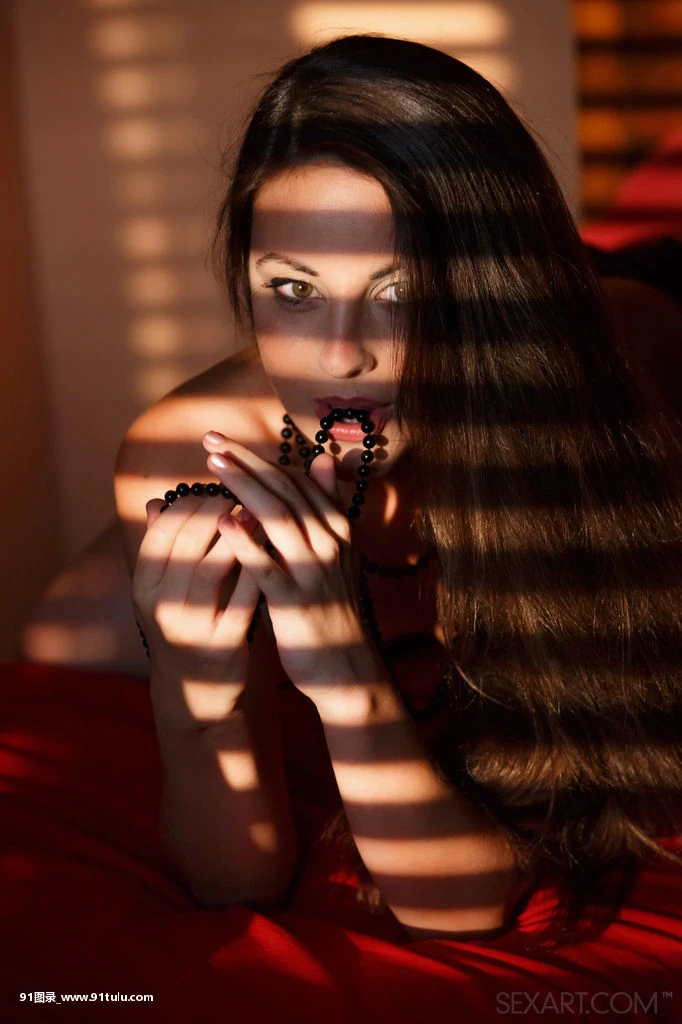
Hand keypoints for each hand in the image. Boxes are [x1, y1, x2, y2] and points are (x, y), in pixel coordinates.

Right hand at [132, 490, 262, 731]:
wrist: (198, 689)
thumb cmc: (186, 624)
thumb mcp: (165, 591)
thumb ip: (162, 549)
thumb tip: (155, 501)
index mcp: (144, 586)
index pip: (163, 529)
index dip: (191, 502)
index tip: (218, 487)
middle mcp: (161, 606)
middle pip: (187, 542)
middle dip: (217, 510)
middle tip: (243, 494)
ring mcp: (192, 626)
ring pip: (215, 566)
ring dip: (240, 533)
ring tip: (261, 513)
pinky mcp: (224, 644)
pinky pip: (245, 596)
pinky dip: (260, 566)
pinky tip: (276, 548)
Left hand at [201, 432, 376, 710]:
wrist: (347, 666)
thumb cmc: (333, 605)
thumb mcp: (338, 551)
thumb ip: (327, 504)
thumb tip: (323, 458)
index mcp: (336, 528)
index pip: (295, 480)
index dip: (258, 457)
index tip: (224, 440)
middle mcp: (329, 542)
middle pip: (285, 490)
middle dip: (246, 461)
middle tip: (210, 438)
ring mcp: (313, 571)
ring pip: (278, 518)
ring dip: (244, 487)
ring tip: (213, 464)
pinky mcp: (296, 602)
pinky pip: (267, 566)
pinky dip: (246, 541)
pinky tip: (222, 521)